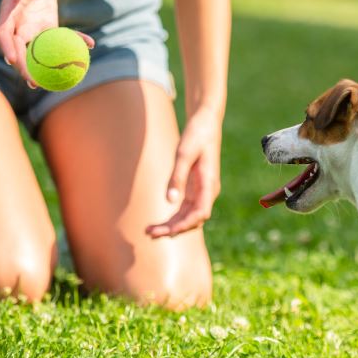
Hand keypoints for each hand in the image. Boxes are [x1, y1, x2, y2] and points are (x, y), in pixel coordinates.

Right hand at [0, 0, 93, 87]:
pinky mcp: (47, 31)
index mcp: (9, 15)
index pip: (3, 34)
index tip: (12, 60)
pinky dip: (75, 42)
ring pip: (37, 53)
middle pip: (19, 51)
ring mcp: (33, 32)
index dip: (7, 48)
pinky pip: (60, 39)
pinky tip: (91, 44)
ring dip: (45, 69)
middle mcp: (18, 27)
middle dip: (24, 68)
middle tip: (34, 83)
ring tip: (53, 84)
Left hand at [146, 112, 221, 237]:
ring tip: (149, 231)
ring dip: (171, 225)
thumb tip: (170, 201)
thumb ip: (177, 178)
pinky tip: (159, 222)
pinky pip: (185, 209)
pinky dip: (173, 217)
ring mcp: (202, 191)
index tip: (168, 232)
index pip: (200, 214)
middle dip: (173, 229)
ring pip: (188, 216)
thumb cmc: (196, 136)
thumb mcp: (184, 154)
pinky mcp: (195, 189)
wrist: (206, 123)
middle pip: (192, 219)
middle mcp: (207, 192)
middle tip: (149, 233)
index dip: (185, 225)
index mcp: (209, 184)